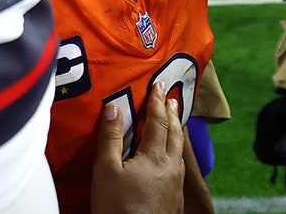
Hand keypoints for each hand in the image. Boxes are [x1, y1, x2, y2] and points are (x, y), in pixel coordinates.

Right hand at [91, 83, 184, 213]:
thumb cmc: (117, 207)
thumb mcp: (105, 170)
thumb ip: (111, 138)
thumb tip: (114, 107)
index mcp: (155, 157)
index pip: (158, 121)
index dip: (157, 101)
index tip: (159, 84)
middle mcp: (171, 168)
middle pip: (175, 134)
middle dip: (172, 113)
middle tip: (172, 97)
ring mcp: (175, 186)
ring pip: (179, 152)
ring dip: (176, 132)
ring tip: (173, 122)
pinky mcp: (175, 200)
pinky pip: (178, 167)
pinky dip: (174, 152)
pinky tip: (170, 158)